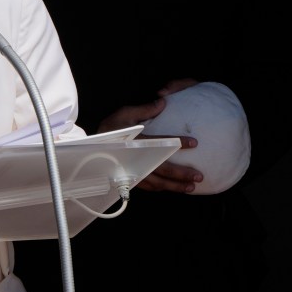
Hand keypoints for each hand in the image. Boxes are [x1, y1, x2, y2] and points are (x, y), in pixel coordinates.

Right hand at [98, 77, 201, 192]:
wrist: (92, 146)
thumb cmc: (111, 128)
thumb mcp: (124, 114)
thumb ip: (144, 110)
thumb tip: (164, 102)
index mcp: (135, 143)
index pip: (160, 143)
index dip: (178, 143)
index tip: (194, 143)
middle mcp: (134, 160)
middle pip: (162, 169)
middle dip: (181, 174)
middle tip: (198, 176)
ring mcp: (132, 172)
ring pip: (156, 182)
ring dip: (174, 186)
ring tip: (191, 187)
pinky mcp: (130, 179)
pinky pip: (148, 186)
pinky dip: (162, 188)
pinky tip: (172, 188)